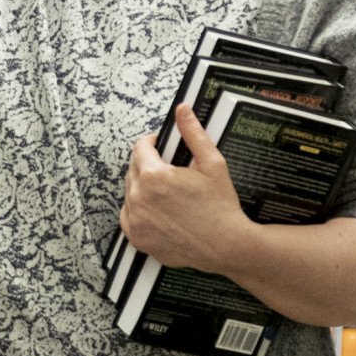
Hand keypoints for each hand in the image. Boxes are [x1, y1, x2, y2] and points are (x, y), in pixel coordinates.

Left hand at [120, 107, 250, 273]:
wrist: (226, 245)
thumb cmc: (221, 206)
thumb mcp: (212, 163)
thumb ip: (193, 134)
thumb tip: (182, 110)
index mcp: (153, 176)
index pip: (140, 148)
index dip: (152, 142)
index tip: (161, 143)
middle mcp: (138, 198)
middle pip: (133, 169)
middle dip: (148, 163)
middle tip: (169, 168)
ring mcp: (136, 221)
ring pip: (130, 192)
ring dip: (142, 186)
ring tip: (166, 190)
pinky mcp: (138, 238)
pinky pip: (129, 216)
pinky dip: (138, 210)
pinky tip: (158, 209)